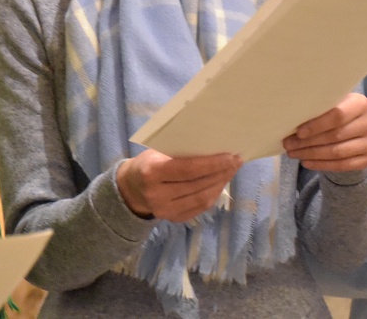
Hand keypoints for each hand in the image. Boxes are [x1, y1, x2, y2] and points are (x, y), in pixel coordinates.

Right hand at [116, 149, 240, 222]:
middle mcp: (157, 195)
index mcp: (152, 172)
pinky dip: (213, 194)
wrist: (130, 189)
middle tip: (237, 162)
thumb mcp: (157, 152)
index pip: (188, 169)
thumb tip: (213, 146)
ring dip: (220, 184)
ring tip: (231, 171)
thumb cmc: (147, 163)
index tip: (231, 156)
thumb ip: (180, 151)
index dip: (212, 164)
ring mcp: (165, 211)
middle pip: (198, 185)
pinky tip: (220, 183)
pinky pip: (199, 207)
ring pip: (201, 198)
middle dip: (221, 173)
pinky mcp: (173, 219)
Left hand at [282, 93, 366, 171]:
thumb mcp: (332, 102)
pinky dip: (322, 165)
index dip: (317, 125)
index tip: (298, 132)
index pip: (337, 115)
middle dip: (309, 142)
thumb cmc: (338, 110)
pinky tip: (306, 162)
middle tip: (289, 144)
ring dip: (312, 154)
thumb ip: (318, 107)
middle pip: (336, 136)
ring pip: (338, 152)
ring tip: (294, 153)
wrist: (358, 126)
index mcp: (361, 103)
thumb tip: (290, 117)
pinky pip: (342, 165)